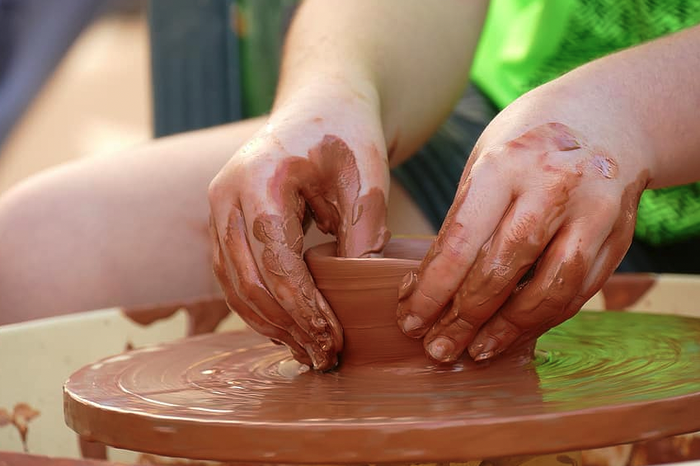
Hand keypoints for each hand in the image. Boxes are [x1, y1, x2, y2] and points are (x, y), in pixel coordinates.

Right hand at [209, 86, 390, 370]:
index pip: (276, 261)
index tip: (331, 340)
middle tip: (322, 357)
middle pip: (247, 280)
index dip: (303, 308)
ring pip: (232, 284)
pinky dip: (256, 306)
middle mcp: (225, 196)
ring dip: (268, 324)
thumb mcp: (367, 175)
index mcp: (258, 179)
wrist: (321, 107)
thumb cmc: (347, 135)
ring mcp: (218, 210)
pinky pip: (231, 274)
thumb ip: (363, 229)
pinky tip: (285, 327)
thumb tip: (355, 291)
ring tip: (305, 352)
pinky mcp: (224, 222)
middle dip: (286, 325)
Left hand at [396, 90, 651, 363]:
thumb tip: (430, 284)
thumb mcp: (485, 161)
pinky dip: (544, 318)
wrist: (607, 115)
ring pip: (548, 291)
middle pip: (501, 271)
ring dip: (507, 330)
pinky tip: (515, 331)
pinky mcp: (620, 234)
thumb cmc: (527, 141)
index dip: (431, 291)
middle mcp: (554, 187)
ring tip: (475, 351)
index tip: (409, 319)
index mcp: (506, 164)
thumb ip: (464, 218)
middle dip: (463, 319)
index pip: (460, 242)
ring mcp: (594, 212)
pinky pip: (579, 290)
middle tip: (437, 348)